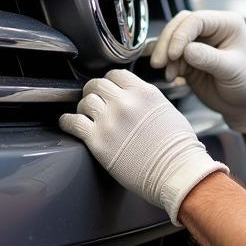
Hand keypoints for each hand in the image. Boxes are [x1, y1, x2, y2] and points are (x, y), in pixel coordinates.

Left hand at [59, 68, 226, 225]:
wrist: (176, 171)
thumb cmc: (178, 148)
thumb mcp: (168, 111)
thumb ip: (148, 100)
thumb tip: (137, 100)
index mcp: (143, 92)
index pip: (116, 74)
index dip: (109, 82)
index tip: (108, 89)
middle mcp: (124, 102)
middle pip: (97, 84)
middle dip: (94, 92)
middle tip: (94, 100)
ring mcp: (109, 120)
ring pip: (85, 101)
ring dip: (83, 108)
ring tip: (86, 116)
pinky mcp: (98, 140)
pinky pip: (73, 123)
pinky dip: (67, 122)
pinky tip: (67, 123)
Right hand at [150, 10, 245, 133]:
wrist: (244, 105)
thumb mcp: (232, 70)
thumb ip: (209, 59)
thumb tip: (186, 50)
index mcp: (227, 24)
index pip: (197, 20)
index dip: (181, 34)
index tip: (173, 54)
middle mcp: (211, 29)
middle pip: (180, 25)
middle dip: (167, 43)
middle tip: (160, 62)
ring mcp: (198, 42)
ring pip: (171, 38)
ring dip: (164, 55)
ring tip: (168, 73)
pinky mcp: (188, 57)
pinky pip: (170, 55)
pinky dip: (166, 65)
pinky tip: (170, 76)